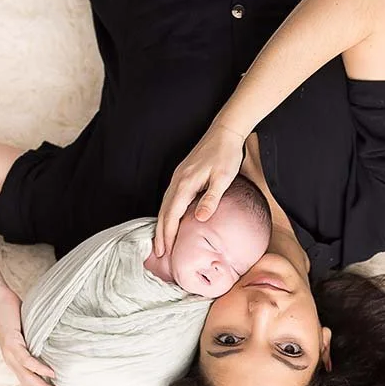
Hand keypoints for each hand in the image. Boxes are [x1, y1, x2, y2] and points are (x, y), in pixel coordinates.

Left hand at [0, 286, 65, 385]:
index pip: (30, 385)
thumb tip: (56, 348)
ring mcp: (11, 354)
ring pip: (28, 378)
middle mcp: (12, 362)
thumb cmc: (13, 314)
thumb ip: (37, 343)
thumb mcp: (28, 333)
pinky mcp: (12, 344)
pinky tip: (51, 373)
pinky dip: (39, 369)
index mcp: (15, 362)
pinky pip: (27, 360)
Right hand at [153, 121, 246, 257]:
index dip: (168, 235)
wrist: (225, 131)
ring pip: (165, 206)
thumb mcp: (223, 178)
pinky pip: (170, 199)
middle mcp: (177, 181)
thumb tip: (200, 219)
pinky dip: (167, 214)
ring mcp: (178, 178)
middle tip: (159, 254)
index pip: (172, 215)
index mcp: (185, 184)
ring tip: (161, 242)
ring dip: (162, 225)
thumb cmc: (226, 154)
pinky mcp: (182, 176)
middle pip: (164, 212)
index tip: (166, 251)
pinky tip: (170, 221)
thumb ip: (211, 199)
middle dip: (160, 234)